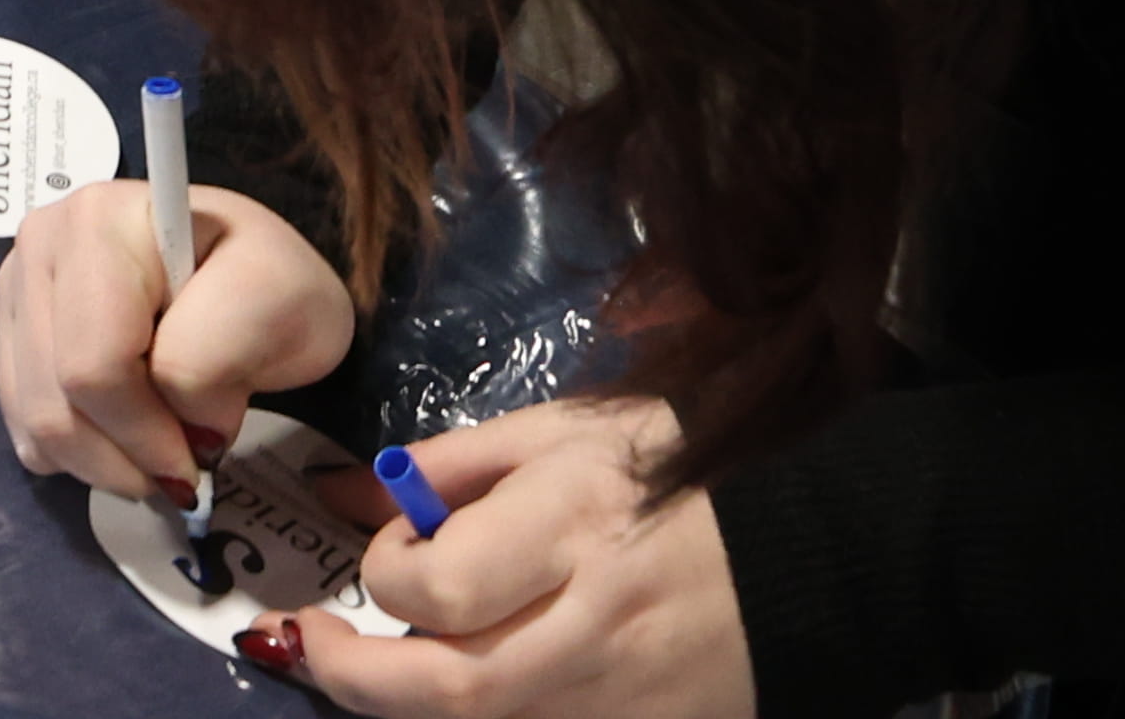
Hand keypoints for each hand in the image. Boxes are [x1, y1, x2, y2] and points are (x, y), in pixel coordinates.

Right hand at [0, 171, 356, 515]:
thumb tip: (183, 425)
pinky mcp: (10, 331)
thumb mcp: (282, 301)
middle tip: (182, 464)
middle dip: (126, 458)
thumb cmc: (268, 287)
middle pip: (57, 401)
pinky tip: (120, 434)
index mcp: (101, 221)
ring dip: (103, 465)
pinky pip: (22, 428)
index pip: (97, 364)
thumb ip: (222, 353)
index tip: (203, 453)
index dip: (148, 433)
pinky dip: (75, 456)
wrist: (248, 286)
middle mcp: (40, 243)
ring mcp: (17, 287)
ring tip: (157, 453)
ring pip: (35, 424)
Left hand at [283, 399, 752, 718]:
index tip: (391, 550)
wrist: (810, 552)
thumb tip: (338, 492)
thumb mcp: (561, 433)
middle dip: (356, 676)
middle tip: (314, 644)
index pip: (441, 587)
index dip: (387, 572)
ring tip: (385, 666)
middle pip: (451, 690)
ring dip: (413, 707)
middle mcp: (595, 626)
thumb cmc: (673, 473)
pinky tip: (464, 690)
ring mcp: (623, 699)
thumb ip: (448, 468)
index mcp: (574, 527)